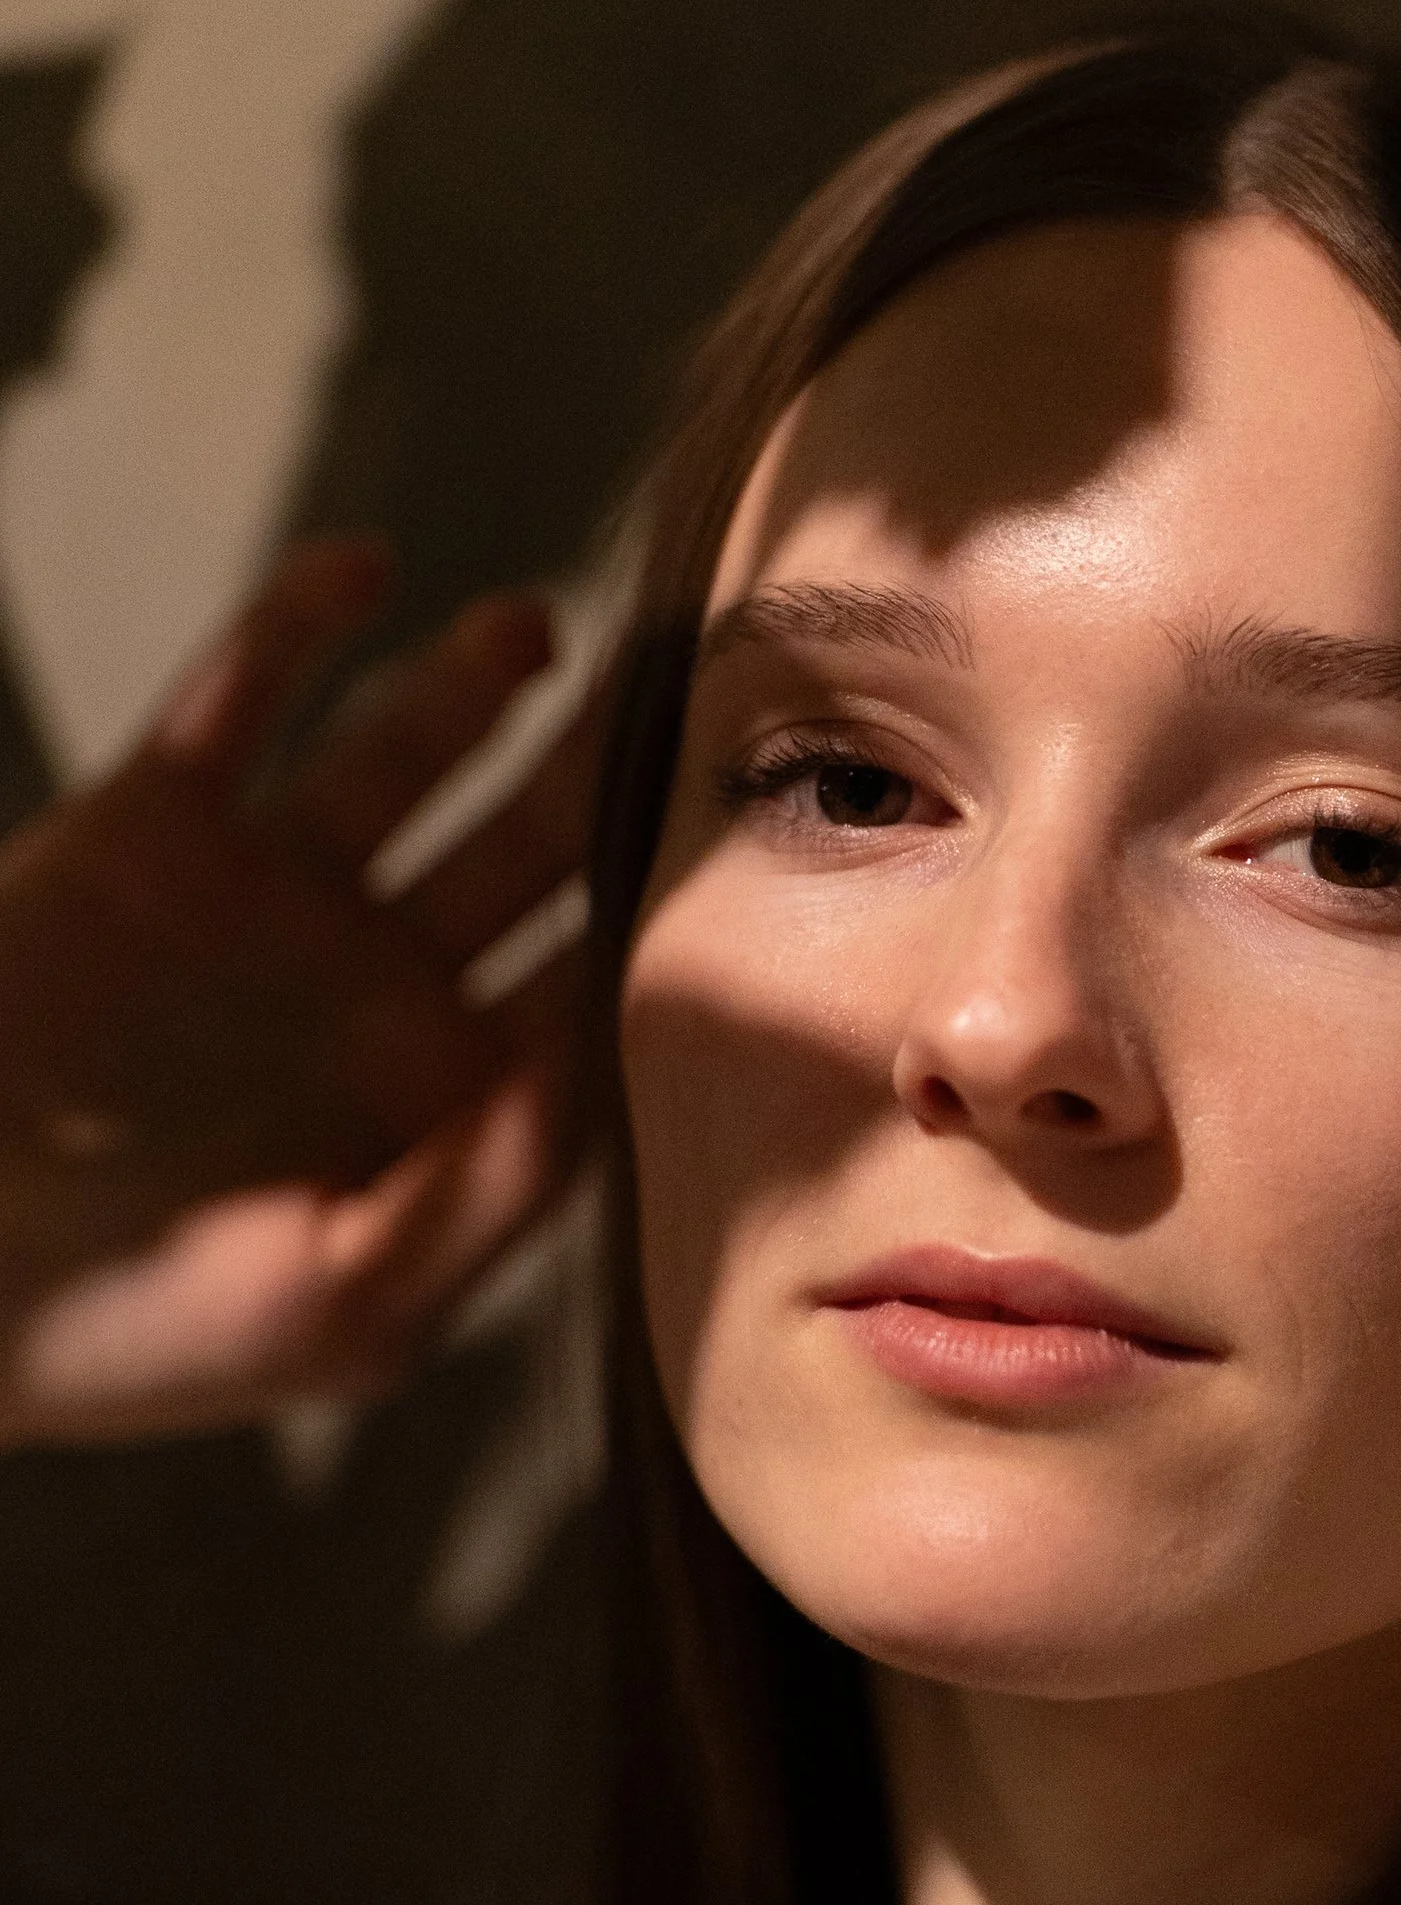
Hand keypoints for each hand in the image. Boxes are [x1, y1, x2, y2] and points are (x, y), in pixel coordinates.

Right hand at [0, 539, 600, 1444]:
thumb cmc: (136, 1334)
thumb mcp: (346, 1304)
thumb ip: (486, 1192)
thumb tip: (608, 1075)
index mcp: (449, 1090)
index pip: (600, 975)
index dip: (676, 903)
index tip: (760, 832)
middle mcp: (381, 979)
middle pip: (537, 841)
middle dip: (609, 761)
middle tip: (688, 674)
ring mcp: (271, 893)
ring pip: (411, 749)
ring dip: (478, 678)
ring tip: (537, 631)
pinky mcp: (153, 825)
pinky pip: (246, 693)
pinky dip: (304, 621)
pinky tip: (371, 570)